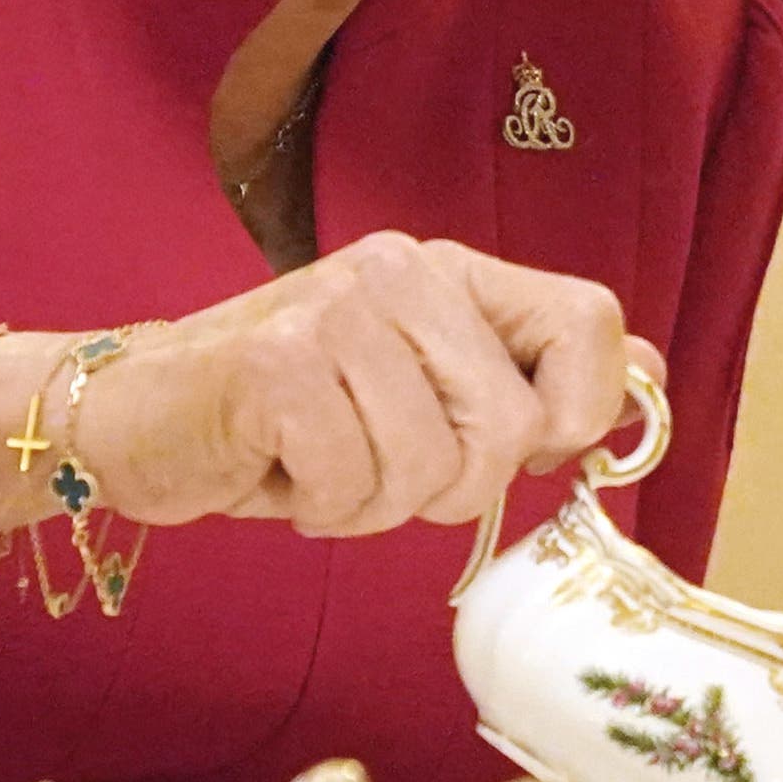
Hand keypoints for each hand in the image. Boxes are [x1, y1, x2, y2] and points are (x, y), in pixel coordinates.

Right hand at [91, 233, 653, 537]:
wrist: (133, 415)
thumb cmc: (287, 418)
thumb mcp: (421, 390)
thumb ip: (529, 379)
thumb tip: (649, 380)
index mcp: (453, 273)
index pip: (590, 321)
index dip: (582, 411)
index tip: (528, 453)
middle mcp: (402, 271)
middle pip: (512, 427)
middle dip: (451, 487)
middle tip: (378, 469)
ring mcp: (338, 310)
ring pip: (433, 469)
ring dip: (374, 506)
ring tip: (320, 467)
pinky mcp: (277, 364)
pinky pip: (352, 486)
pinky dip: (319, 510)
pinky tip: (277, 472)